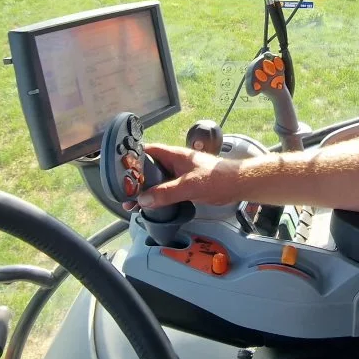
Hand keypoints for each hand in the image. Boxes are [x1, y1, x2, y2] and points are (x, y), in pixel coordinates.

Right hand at [120, 143, 239, 210]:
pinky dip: (157, 197)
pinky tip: (150, 207)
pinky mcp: (186, 185)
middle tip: (123, 194)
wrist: (238, 185)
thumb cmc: (216, 178)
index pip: (148, 151)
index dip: (133, 158)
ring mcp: (180, 174)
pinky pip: (167, 190)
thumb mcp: (189, 186)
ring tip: (131, 204)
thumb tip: (143, 200)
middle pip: (150, 168)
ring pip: (158, 181)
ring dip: (146, 191)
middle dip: (136, 180)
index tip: (119, 170)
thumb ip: (166, 192)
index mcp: (174, 155)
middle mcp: (175, 163)